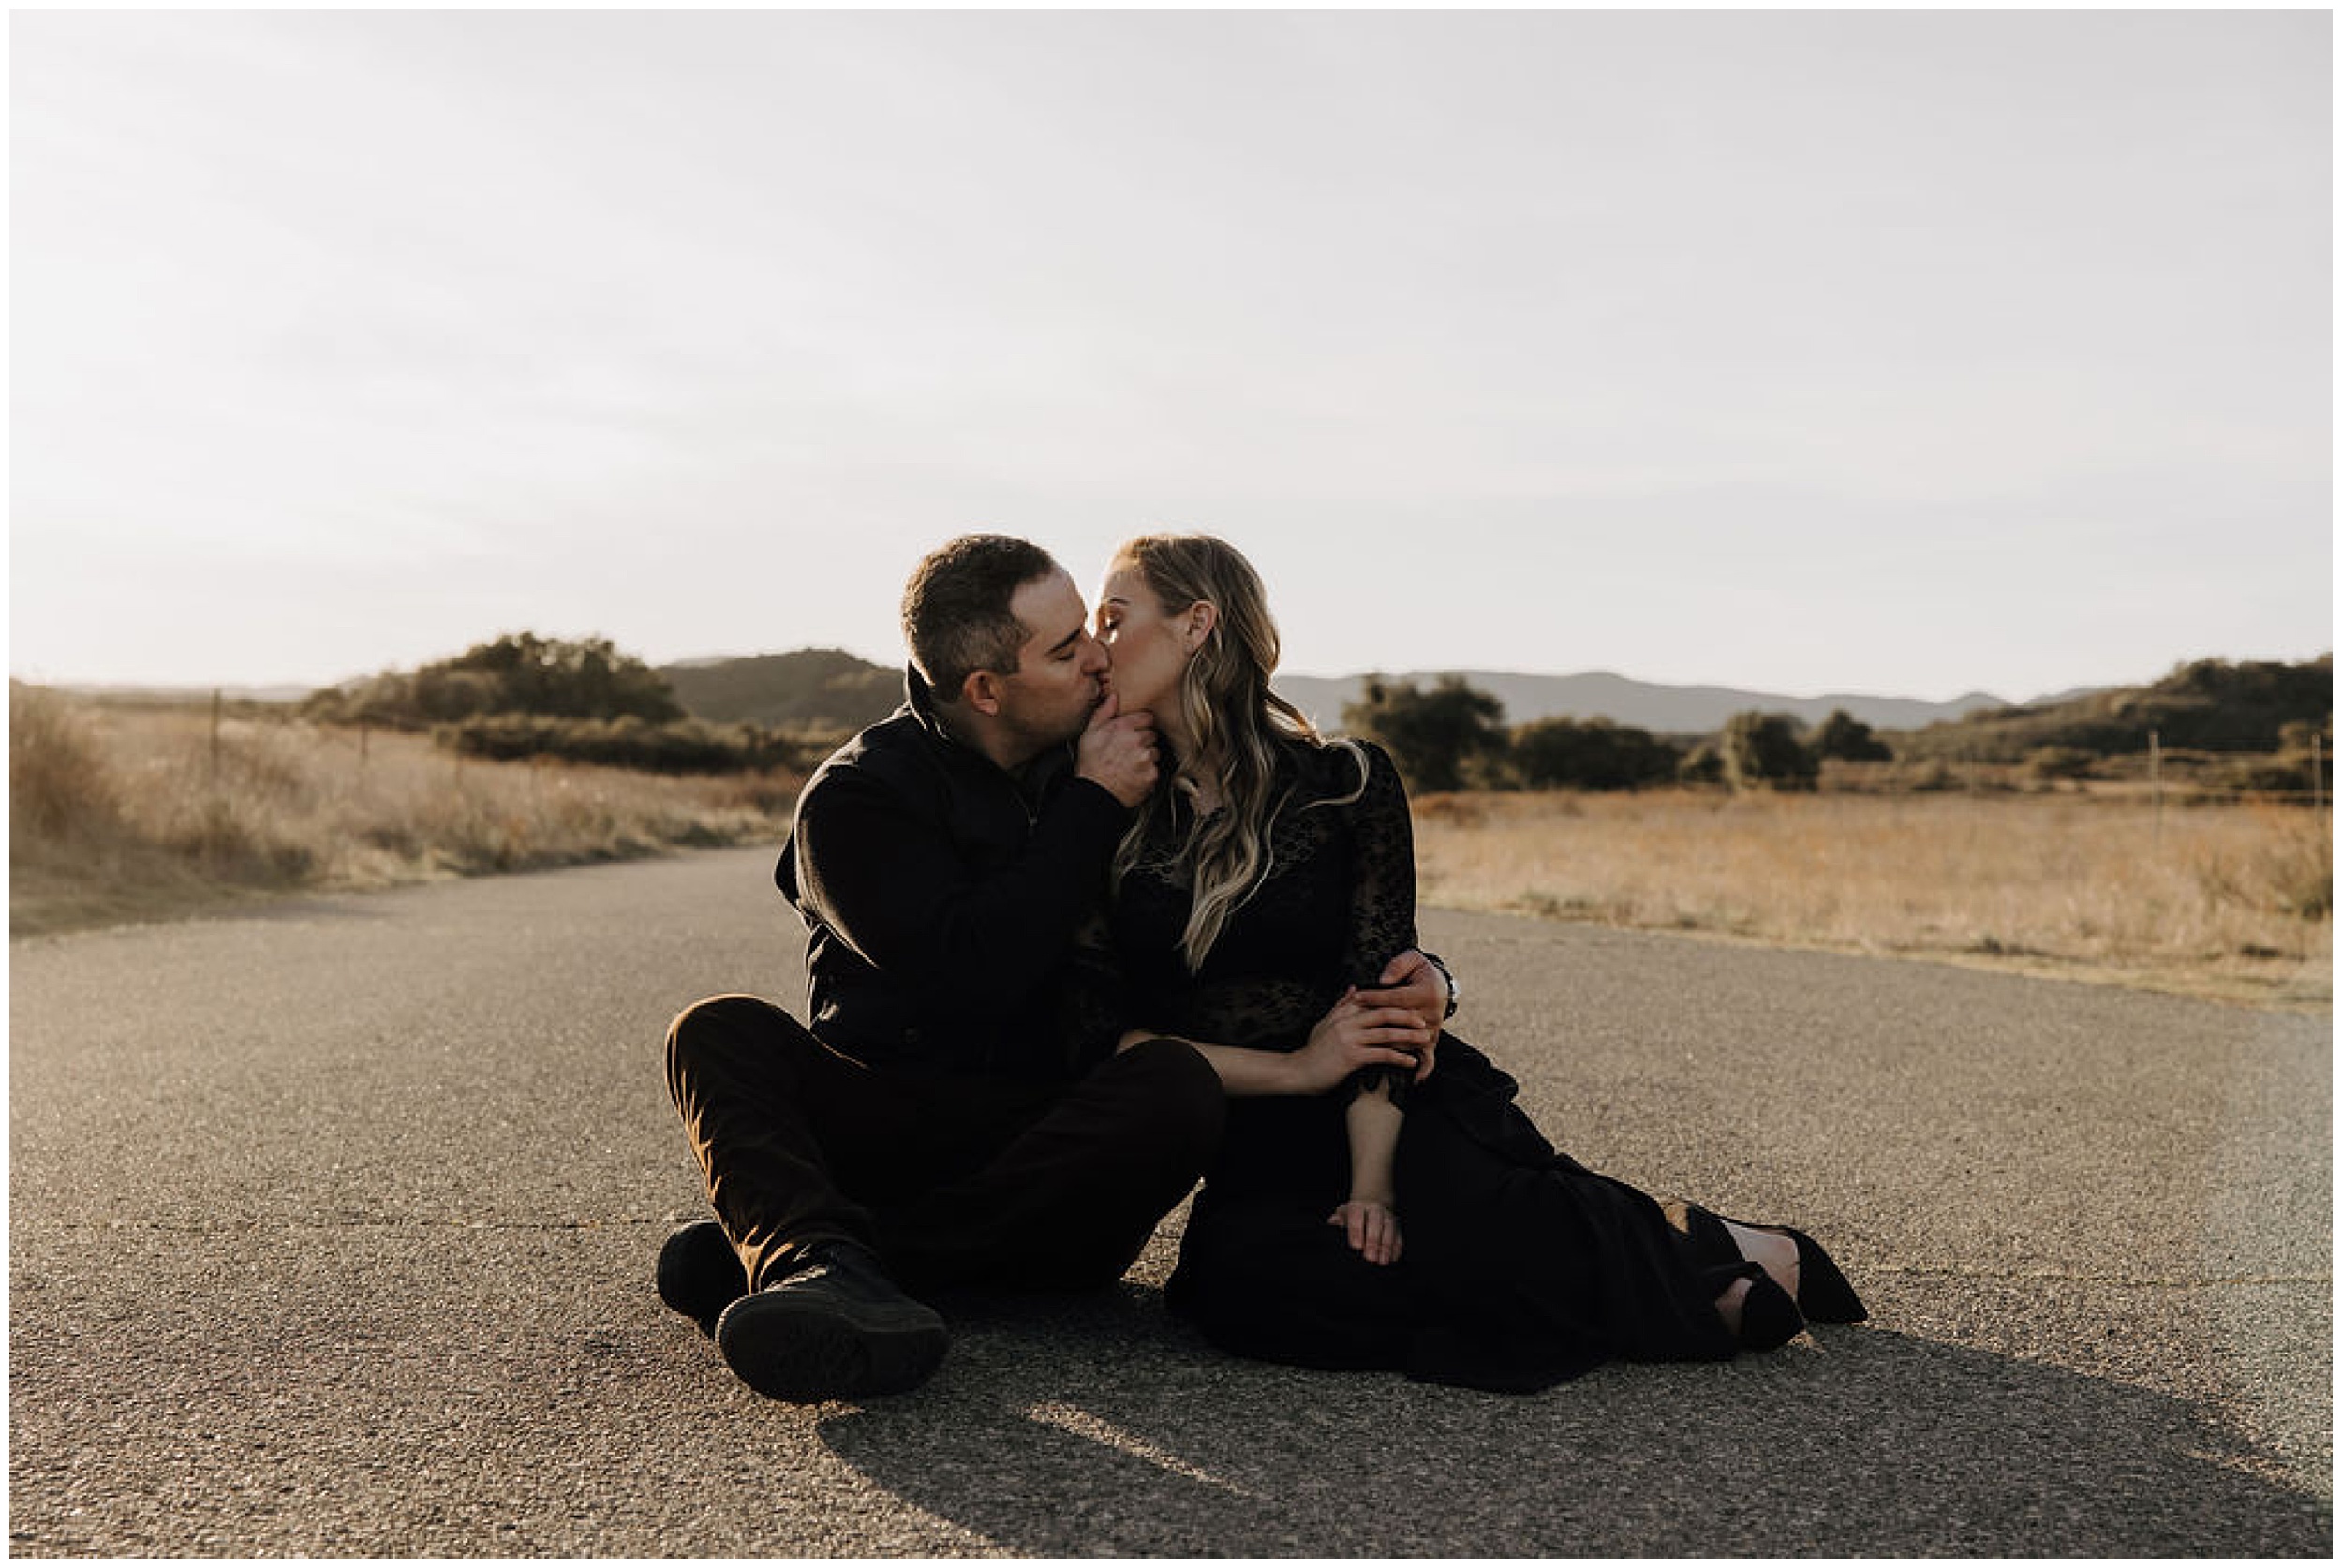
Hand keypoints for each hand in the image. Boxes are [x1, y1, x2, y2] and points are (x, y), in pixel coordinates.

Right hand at [1076, 690, 1157, 807]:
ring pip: (1155, 751)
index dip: (1140, 725)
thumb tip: (1113, 697)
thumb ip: (1103, 712)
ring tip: (1129, 764)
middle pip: (1152, 735)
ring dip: (1146, 757)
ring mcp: (1146, 758)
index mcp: (1123, 727)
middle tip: (1127, 752)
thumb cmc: (1090, 765)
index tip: (1133, 732)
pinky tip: (1133, 774)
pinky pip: (1155, 769)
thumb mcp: (1089, 734)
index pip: (1147, 717)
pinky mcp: (1151, 774)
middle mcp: (1137, 740)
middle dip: (1142, 741)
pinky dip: (1147, 772)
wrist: (1095, 794)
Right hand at [1286, 988, 1430, 1093]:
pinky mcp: (1352, 1056)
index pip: (1373, 1001)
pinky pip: (1381, 1054)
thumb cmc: (1313, 1051)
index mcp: (1343, 1014)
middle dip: (1406, 1016)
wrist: (1297, 1071)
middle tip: (1424, 1020)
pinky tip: (1411, 1061)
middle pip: (1384, 1014)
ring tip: (1424, 1039)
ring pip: (1386, 1033)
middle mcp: (1348, 1023)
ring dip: (1408, 1036)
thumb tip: (1354, 989)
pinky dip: (1399, 1057)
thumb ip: (1341, 1006)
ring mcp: (1350, 1039)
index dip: (1394, 1002)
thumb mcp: (1324, 1023)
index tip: (1410, 1005)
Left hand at [1328, 1198, 1403, 1265]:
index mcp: (1359, 1206)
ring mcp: (1387, 1217)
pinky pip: (1398, 1235)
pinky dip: (1397, 1247)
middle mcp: (1375, 1209)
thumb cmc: (1356, 1211)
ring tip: (1382, 1261)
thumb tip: (1332, 1222)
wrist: (1375, 1197)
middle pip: (1375, 1223)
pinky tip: (1393, 1258)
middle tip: (1370, 1257)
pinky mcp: (1397, 1225)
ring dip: (1386, 1246)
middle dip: (1373, 1241)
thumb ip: (1338, 1218)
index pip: (1357, 1217)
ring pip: (1389, 1230)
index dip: (1357, 1231)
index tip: (1356, 1246)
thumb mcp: (1344, 1211)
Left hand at [1351, 950, 1444, 1081]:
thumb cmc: (1421, 971)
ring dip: (1388, 1046)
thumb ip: (1398, 966)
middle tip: (1356, 1027)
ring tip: (1368, 1051)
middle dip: (1377, 1024)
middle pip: (1399, 1022)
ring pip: (1408, 1041)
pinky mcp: (1431, 1039)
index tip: (1356, 997)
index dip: (1374, 997)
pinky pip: (1429, 1057)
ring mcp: (1432, 1029)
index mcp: (1426, 993)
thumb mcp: (1412, 959)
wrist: (1440, 984)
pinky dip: (1423, 1069)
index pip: (1395, 998)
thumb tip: (1383, 980)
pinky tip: (1414, 1079)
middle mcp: (1431, 1013)